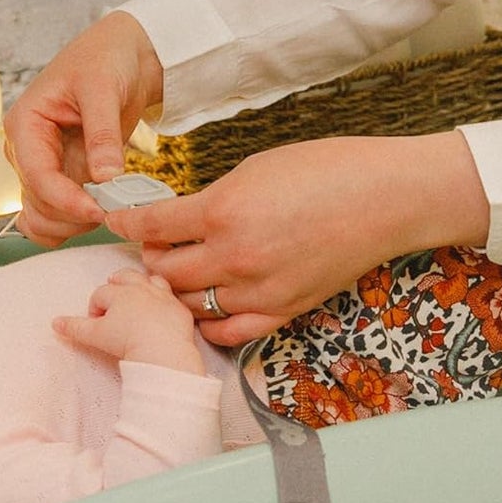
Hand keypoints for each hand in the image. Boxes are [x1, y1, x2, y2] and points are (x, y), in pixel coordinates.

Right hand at [2, 11, 164, 246]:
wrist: (121, 55)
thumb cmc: (104, 59)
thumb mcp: (104, 90)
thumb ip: (103, 136)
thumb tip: (105, 178)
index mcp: (25, 125)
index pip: (37, 177)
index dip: (67, 201)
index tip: (100, 211)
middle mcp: (27, 151)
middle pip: (38, 205)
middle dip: (73, 215)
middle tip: (114, 209)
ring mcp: (43, 167)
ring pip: (44, 217)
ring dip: (74, 224)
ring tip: (111, 207)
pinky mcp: (61, 177)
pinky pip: (55, 215)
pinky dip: (73, 223)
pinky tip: (99, 212)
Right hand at [53, 268, 204, 374]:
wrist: (162, 350)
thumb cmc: (126, 340)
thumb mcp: (95, 336)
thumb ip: (74, 328)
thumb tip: (54, 323)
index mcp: (119, 293)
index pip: (100, 293)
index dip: (95, 307)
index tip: (96, 323)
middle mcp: (141, 289)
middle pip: (126, 277)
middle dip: (117, 284)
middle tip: (113, 294)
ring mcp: (163, 297)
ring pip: (151, 281)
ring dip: (143, 285)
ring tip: (139, 295)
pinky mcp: (179, 310)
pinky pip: (172, 299)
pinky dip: (165, 302)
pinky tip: (162, 312)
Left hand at [107, 131, 490, 344]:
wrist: (385, 198)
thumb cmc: (326, 170)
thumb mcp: (254, 169)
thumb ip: (211, 199)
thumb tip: (180, 219)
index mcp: (222, 211)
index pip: (152, 227)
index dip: (127, 223)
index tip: (116, 220)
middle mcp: (234, 258)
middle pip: (165, 273)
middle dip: (151, 260)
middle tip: (151, 250)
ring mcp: (259, 290)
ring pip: (192, 306)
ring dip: (177, 293)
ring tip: (176, 277)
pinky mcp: (283, 310)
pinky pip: (229, 332)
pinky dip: (209, 324)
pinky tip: (205, 308)